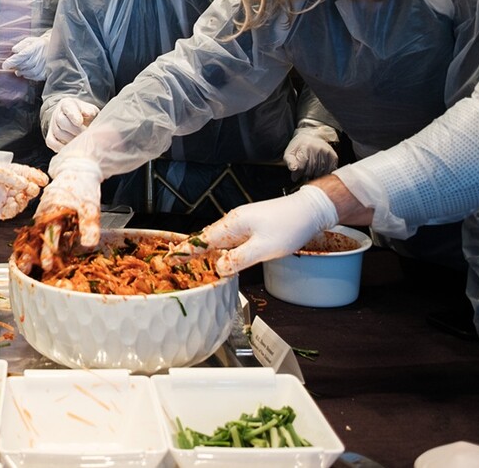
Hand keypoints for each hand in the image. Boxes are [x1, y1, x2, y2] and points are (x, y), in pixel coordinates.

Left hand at [0, 145, 46, 218]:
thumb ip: (7, 176)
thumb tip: (25, 183)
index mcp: (3, 172)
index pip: (24, 175)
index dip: (34, 177)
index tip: (44, 180)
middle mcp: (2, 186)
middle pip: (23, 190)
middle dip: (30, 190)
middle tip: (33, 190)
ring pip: (17, 203)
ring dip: (22, 201)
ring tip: (22, 197)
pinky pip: (5, 213)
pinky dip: (12, 211)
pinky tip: (13, 205)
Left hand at [3, 33, 49, 80]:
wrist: (54, 47)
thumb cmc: (39, 44)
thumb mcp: (29, 40)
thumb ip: (21, 45)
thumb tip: (14, 51)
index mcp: (33, 49)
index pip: (20, 57)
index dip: (11, 62)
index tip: (4, 65)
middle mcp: (38, 58)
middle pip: (23, 66)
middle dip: (15, 67)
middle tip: (12, 66)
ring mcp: (43, 66)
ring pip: (28, 72)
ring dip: (21, 72)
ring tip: (19, 69)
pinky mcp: (45, 72)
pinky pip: (35, 77)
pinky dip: (29, 76)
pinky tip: (27, 72)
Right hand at [37, 156, 103, 257]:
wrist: (79, 168)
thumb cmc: (83, 184)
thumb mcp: (90, 206)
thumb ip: (89, 225)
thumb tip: (89, 244)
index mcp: (53, 209)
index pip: (49, 234)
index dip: (47, 251)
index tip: (45, 265)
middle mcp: (46, 212)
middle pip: (37, 236)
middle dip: (31, 254)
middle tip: (25, 268)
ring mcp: (47, 213)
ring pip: (39, 233)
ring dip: (34, 249)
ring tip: (27, 264)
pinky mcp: (51, 214)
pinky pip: (44, 229)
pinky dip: (42, 240)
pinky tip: (43, 252)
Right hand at [45, 98, 99, 151]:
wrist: (77, 120)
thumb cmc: (84, 115)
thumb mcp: (90, 110)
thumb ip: (90, 111)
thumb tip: (89, 113)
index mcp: (67, 104)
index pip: (67, 107)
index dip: (73, 115)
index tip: (80, 122)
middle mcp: (57, 113)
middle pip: (61, 121)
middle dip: (75, 130)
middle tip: (86, 136)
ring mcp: (52, 126)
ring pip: (58, 133)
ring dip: (71, 140)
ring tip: (82, 142)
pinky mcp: (50, 137)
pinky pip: (52, 143)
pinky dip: (61, 147)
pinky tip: (72, 148)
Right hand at [174, 186, 337, 275]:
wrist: (310, 210)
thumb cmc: (289, 227)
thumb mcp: (264, 249)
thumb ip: (238, 259)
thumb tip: (218, 268)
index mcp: (233, 224)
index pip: (202, 240)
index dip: (184, 251)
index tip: (168, 258)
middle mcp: (234, 221)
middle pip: (206, 238)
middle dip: (189, 250)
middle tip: (172, 262)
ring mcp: (243, 222)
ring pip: (217, 239)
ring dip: (203, 250)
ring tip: (189, 261)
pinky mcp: (252, 226)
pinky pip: (228, 239)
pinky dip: (218, 248)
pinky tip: (219, 256)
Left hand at [283, 125, 338, 180]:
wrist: (311, 136)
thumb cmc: (299, 146)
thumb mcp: (290, 152)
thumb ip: (290, 161)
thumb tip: (293, 169)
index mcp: (305, 147)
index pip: (301, 166)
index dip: (297, 174)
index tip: (295, 177)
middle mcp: (317, 149)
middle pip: (311, 170)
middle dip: (305, 175)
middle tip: (303, 175)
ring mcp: (326, 152)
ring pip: (320, 172)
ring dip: (314, 175)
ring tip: (310, 172)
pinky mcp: (333, 156)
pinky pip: (329, 170)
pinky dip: (324, 173)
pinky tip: (319, 171)